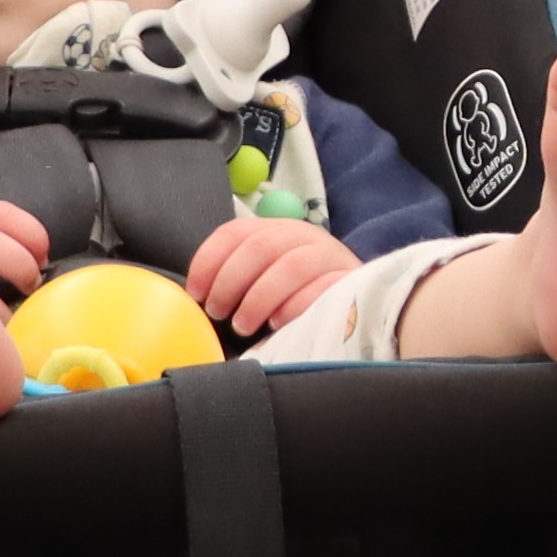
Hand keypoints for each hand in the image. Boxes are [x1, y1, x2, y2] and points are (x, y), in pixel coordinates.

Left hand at [187, 210, 362, 334]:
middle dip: (231, 280)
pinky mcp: (351, 283)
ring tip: (243, 325)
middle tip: (217, 312)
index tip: (194, 292)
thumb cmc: (301, 299)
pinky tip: (277, 323)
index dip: (209, 260)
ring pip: (291, 266)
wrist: (362, 307)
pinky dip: (295, 306)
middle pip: (261, 246)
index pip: (236, 232)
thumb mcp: (268, 279)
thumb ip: (240, 279)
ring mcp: (330, 258)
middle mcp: (304, 237)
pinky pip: (322, 289)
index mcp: (277, 230)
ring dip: (259, 297)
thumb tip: (197, 298)